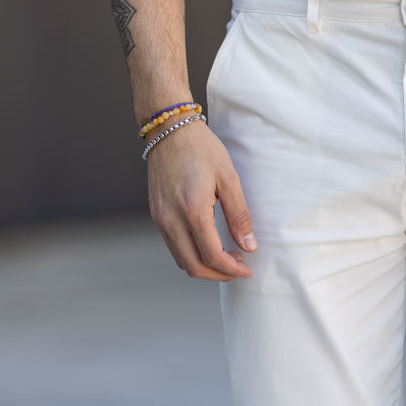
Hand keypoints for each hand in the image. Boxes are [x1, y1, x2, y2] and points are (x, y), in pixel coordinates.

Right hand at [146, 118, 254, 280]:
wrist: (168, 130)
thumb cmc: (202, 149)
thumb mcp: (228, 179)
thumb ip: (239, 216)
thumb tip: (249, 246)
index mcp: (192, 210)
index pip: (212, 255)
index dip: (232, 269)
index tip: (248, 270)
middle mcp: (171, 220)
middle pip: (194, 266)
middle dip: (219, 274)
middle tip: (239, 269)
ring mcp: (160, 219)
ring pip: (181, 260)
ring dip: (204, 267)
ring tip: (227, 258)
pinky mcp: (156, 215)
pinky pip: (173, 246)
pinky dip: (192, 254)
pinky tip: (208, 245)